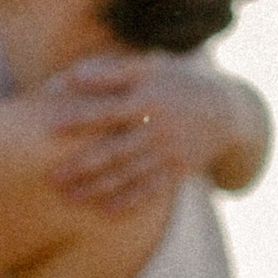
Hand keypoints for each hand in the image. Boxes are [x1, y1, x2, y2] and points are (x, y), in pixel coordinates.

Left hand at [43, 55, 266, 212]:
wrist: (228, 111)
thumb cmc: (176, 82)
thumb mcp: (149, 67)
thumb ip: (108, 71)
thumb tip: (68, 78)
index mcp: (148, 97)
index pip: (107, 109)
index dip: (79, 118)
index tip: (49, 127)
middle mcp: (158, 127)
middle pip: (114, 150)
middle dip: (82, 166)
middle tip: (52, 178)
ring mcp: (169, 152)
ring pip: (128, 174)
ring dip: (97, 188)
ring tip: (69, 197)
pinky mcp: (178, 172)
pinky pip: (151, 190)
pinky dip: (129, 201)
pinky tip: (105, 210)